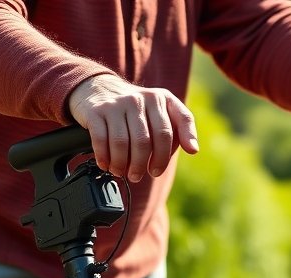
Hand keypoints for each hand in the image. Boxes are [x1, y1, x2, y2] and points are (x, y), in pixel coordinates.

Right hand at [68, 74, 198, 181]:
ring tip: (121, 172)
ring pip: (121, 143)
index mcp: (159, 100)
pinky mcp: (96, 111)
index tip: (156, 171)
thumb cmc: (138, 110)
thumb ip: (183, 129)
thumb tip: (193, 150)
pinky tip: (106, 164)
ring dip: (121, 165)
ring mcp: (116, 104)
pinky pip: (101, 140)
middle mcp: (138, 99)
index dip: (162, 158)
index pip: (166, 134)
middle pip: (143, 143)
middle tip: (137, 176)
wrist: (99, 88)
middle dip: (141, 166)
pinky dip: (104, 158)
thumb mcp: (164, 113)